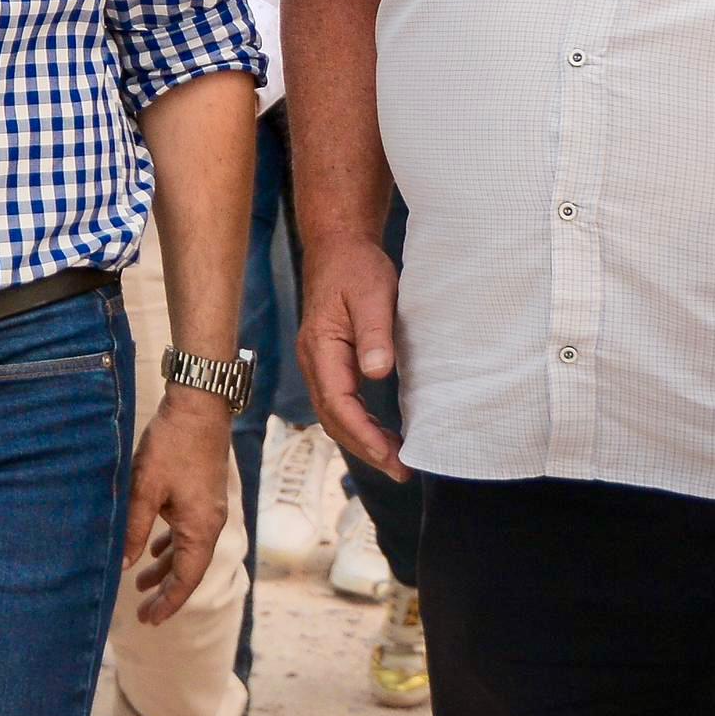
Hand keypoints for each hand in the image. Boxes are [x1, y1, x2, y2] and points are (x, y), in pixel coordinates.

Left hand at [122, 389, 234, 624]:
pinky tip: (155, 548)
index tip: (150, 621)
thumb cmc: (172, 445)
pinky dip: (171, 546)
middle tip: (144, 612)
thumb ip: (135, 528)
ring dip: (166, 568)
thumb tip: (125, 564)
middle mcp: (210, 523)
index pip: (187, 579)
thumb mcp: (145, 489)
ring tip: (142, 584)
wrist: (199, 406)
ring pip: (188, 550)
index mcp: (201, 528)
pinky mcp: (203, 495)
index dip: (169, 603)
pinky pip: (188, 532)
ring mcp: (208, 509)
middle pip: (189, 569)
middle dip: (166, 592)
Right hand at [294, 232, 405, 477]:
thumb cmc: (356, 267)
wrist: (338, 245)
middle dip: (365, 448)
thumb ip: (374, 333)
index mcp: (321, 348)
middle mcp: (313, 361)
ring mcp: (318, 362)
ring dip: (362, 439)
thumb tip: (377, 373)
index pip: (338, 404)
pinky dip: (359, 422)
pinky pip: (340, 401)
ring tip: (395, 459)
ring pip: (334, 414)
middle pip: (333, 418)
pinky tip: (381, 431)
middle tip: (401, 470)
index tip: (392, 456)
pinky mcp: (329, 361)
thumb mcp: (372, 294)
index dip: (364, 435)